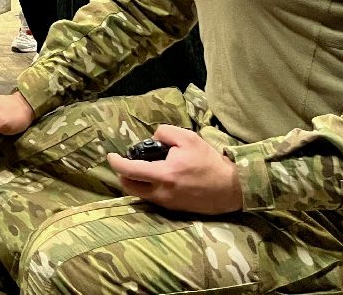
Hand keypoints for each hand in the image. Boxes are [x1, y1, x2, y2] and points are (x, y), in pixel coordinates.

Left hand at [105, 125, 242, 215]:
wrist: (231, 188)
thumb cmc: (209, 162)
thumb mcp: (188, 138)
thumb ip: (165, 132)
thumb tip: (152, 137)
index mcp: (164, 175)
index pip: (130, 171)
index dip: (116, 163)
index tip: (110, 156)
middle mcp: (162, 192)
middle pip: (130, 186)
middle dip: (123, 174)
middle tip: (127, 162)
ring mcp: (168, 203)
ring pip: (140, 194)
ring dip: (136, 181)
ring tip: (143, 168)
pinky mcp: (174, 209)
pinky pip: (153, 198)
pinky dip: (149, 187)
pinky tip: (157, 177)